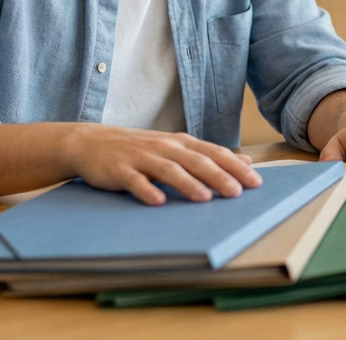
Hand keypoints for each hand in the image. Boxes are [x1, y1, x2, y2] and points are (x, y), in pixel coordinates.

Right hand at [63, 124, 262, 204]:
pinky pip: (135, 181)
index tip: (255, 182)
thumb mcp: (175, 148)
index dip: (234, 167)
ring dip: (187, 184)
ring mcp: (141, 158)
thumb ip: (207, 155)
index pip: (213, 153)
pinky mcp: (119, 170)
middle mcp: (164, 148)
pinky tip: (158, 202)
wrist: (91, 142)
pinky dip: (146, 190)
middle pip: (196, 161)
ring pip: (169, 170)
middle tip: (237, 193)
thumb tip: (245, 161)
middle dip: (218, 176)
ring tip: (204, 198)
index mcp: (180, 143)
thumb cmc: (139, 149)